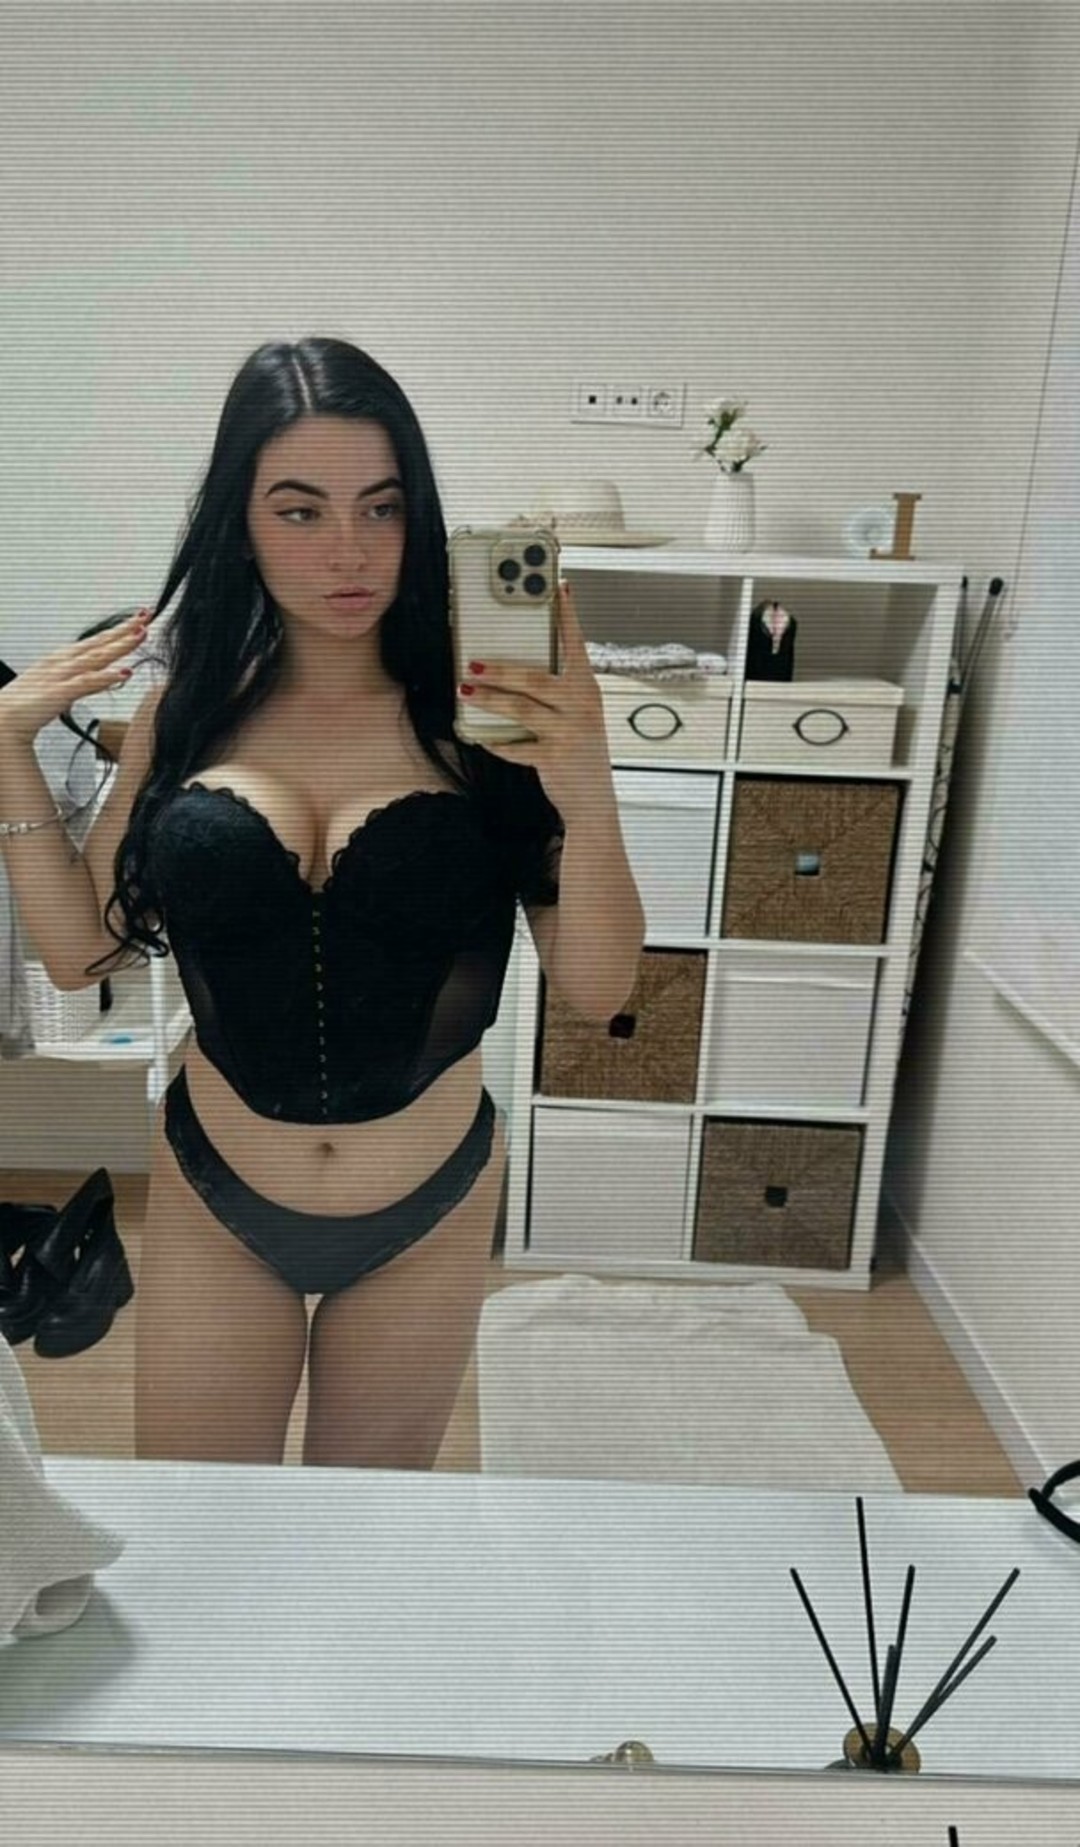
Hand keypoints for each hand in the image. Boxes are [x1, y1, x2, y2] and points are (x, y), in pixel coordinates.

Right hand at [0, 610, 150, 745]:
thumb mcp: (57, 688)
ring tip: (141, 635)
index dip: (118, 630)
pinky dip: (105, 677)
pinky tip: (123, 673)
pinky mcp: (58, 693)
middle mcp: (61, 663)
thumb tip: (101, 679)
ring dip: (120, 645)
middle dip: (124, 629)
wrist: (0, 720)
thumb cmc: (25, 706)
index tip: (138, 620)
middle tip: (146, 616)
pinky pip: (85, 683)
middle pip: (99, 642)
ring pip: (96, 657)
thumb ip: (80, 682)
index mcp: (61, 660)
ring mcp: (59, 676)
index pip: (95, 641)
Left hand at [459, 581, 611, 823]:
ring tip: (465, 690)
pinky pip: (517, 746)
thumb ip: (556, 692)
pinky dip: (495, 741)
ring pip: (522, 708)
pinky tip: (478, 736)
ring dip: (489, 699)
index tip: (557, 587)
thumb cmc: (579, 752)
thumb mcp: (578, 715)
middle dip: (500, 668)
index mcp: (587, 688)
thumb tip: (512, 669)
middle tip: (471, 661)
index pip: (576, 644)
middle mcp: (582, 706)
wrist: (593, 802)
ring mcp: (570, 732)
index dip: (567, 615)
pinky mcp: (555, 758)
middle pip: (536, 678)